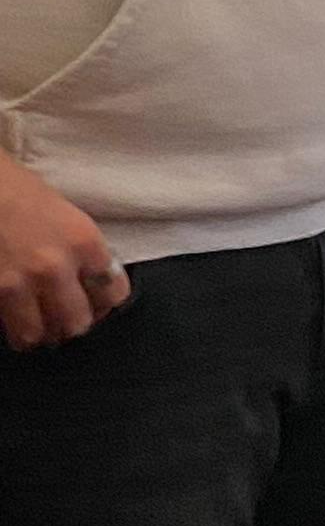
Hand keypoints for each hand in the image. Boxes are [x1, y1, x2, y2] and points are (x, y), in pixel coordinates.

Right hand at [0, 156, 131, 351]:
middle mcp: (55, 268)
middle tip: (63, 314)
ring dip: (39, 332)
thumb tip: (92, 281)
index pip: (113, 293)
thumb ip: (83, 250)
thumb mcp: (66, 214)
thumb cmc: (17, 189)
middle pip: (78, 323)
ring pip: (39, 335)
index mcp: (83, 242)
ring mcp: (18, 284)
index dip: (105, 301)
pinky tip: (13, 317)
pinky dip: (12, 328)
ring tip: (36, 321)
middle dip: (72, 322)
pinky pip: (8, 330)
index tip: (97, 301)